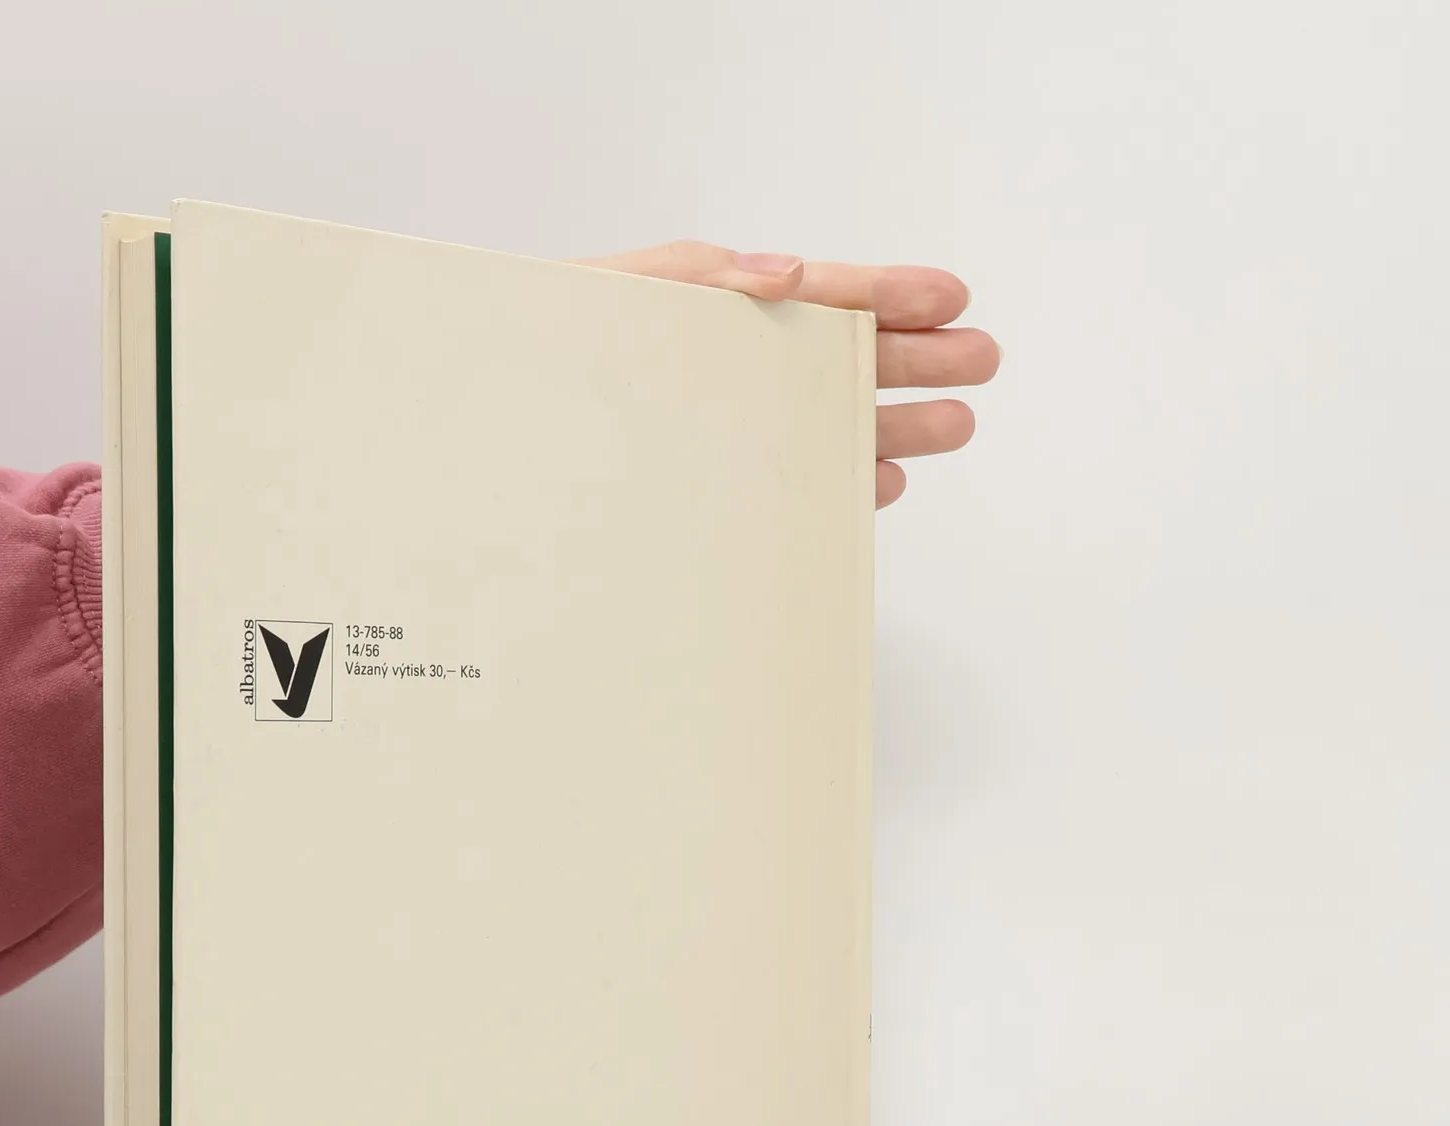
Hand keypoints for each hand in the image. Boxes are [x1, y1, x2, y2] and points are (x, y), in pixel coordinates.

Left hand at [583, 240, 998, 507]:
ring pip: (833, 423)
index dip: (890, 292)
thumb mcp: (620, 293)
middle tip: (980, 361)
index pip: (827, 294)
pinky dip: (840, 483)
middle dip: (920, 358)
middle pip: (849, 359)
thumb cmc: (552, 346)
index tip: (951, 296)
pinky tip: (878, 482)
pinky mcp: (720, 492)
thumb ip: (702, 277)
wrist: (503, 431)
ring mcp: (735, 432)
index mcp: (728, 309)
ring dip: (897, 425)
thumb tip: (790, 274)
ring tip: (954, 424)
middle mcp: (742, 371)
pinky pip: (796, 488)